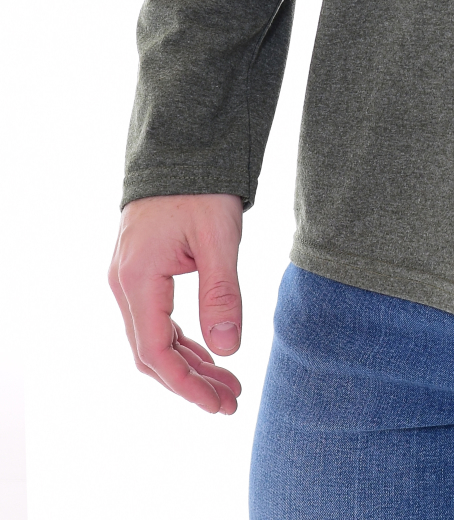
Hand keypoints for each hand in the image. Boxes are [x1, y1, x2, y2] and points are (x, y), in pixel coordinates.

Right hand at [108, 193, 244, 413]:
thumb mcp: (219, 237)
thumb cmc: (201, 187)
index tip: (218, 404)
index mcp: (138, 279)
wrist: (182, 145)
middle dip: (191, 382)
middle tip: (231, 400)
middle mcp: (124, 285)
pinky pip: (157, 320)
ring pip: (154, 339)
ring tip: (228, 384)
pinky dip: (182, 341)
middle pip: (152, 353)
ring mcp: (129, 279)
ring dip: (189, 364)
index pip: (155, 352)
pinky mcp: (141, 272)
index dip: (186, 385)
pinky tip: (209, 354)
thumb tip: (228, 351)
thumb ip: (222, 294)